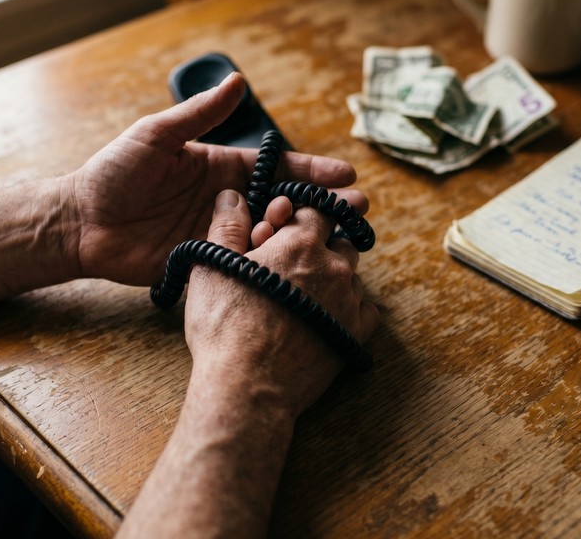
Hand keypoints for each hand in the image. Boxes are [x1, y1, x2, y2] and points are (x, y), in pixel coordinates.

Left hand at [65, 73, 367, 285]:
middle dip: (322, 206)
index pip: (276, 169)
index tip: (346, 175)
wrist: (81, 223)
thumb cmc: (114, 173)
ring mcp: (221, 235)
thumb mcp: (156, 135)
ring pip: (272, 238)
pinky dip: (271, 267)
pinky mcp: (209, 265)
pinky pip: (246, 266)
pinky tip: (296, 268)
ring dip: (303, 236)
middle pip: (284, 204)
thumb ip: (199, 114)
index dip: (312, 171)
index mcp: (221, 169)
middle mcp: (228, 203)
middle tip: (357, 211)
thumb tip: (239, 82)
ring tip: (336, 237)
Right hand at [184, 190, 379, 419]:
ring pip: (352, 276)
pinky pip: (366, 309)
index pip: (319, 209)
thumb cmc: (224, 326)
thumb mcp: (213, 266)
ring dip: (334, 279)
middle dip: (321, 247)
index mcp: (301, 242)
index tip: (291, 226)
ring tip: (305, 296)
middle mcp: (333, 265)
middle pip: (340, 241)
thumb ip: (226, 225)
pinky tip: (327, 317)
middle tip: (293, 265)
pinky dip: (350, 308)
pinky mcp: (355, 334)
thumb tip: (232, 195)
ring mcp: (349, 301)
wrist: (247, 386)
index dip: (304, 215)